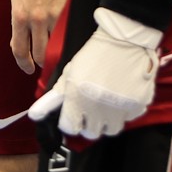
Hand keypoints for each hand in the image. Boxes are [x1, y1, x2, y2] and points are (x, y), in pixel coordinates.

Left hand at [10, 0, 73, 73]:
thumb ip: (21, 17)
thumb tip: (26, 35)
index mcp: (19, 15)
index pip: (19, 49)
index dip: (23, 63)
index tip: (28, 68)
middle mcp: (36, 19)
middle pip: (39, 54)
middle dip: (40, 62)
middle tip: (42, 64)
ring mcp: (55, 15)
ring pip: (56, 46)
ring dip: (55, 51)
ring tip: (55, 52)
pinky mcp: (70, 9)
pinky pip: (69, 32)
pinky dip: (67, 37)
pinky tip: (68, 38)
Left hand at [28, 7, 161, 138]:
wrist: (126, 38)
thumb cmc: (94, 52)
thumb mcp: (70, 71)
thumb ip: (53, 97)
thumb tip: (34, 115)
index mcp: (77, 98)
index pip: (69, 127)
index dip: (70, 120)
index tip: (74, 113)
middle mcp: (98, 107)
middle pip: (90, 132)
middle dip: (88, 122)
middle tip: (91, 106)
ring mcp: (120, 108)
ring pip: (110, 130)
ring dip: (107, 121)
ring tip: (107, 103)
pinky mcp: (138, 106)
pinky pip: (129, 119)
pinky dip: (125, 112)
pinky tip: (122, 95)